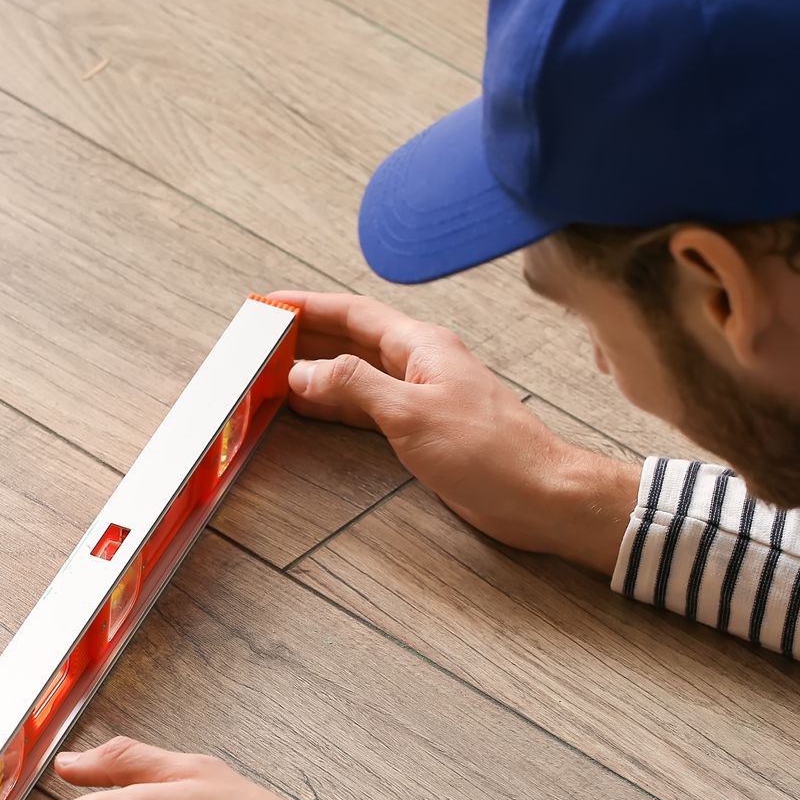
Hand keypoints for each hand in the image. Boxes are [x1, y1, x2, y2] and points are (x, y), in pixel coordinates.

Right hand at [274, 290, 638, 573]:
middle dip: (305, 337)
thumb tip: (305, 371)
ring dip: (317, 372)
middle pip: (351, 339)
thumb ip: (355, 387)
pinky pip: (367, 407)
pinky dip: (336, 405)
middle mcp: (421, 363)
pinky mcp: (424, 429)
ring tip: (273, 372)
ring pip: (357, 374)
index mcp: (421, 345)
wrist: (540, 494)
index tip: (271, 305)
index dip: (309, 306)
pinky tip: (311, 409)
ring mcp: (423, 396)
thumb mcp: (412, 413)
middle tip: (260, 341)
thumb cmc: (492, 453)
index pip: (353, 313)